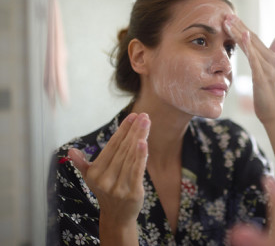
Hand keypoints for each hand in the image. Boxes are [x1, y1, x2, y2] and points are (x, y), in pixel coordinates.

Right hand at [68, 113, 149, 228]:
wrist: (117, 217)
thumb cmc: (106, 191)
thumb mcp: (91, 178)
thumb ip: (82, 163)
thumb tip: (70, 151)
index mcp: (95, 172)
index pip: (112, 146)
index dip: (123, 130)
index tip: (133, 116)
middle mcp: (105, 179)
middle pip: (123, 149)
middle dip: (134, 130)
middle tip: (144, 115)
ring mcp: (118, 186)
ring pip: (131, 156)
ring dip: (140, 137)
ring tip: (147, 122)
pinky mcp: (132, 192)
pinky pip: (137, 170)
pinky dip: (141, 156)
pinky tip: (144, 142)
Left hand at [223, 15, 274, 122]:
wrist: (273, 113)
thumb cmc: (267, 94)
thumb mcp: (268, 72)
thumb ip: (272, 53)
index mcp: (270, 57)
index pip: (254, 39)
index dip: (242, 27)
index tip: (230, 17)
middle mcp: (270, 60)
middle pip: (252, 39)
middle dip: (239, 26)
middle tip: (226, 15)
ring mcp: (267, 68)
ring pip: (252, 46)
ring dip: (240, 32)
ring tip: (229, 22)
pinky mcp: (262, 76)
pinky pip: (255, 59)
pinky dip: (250, 47)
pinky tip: (244, 36)